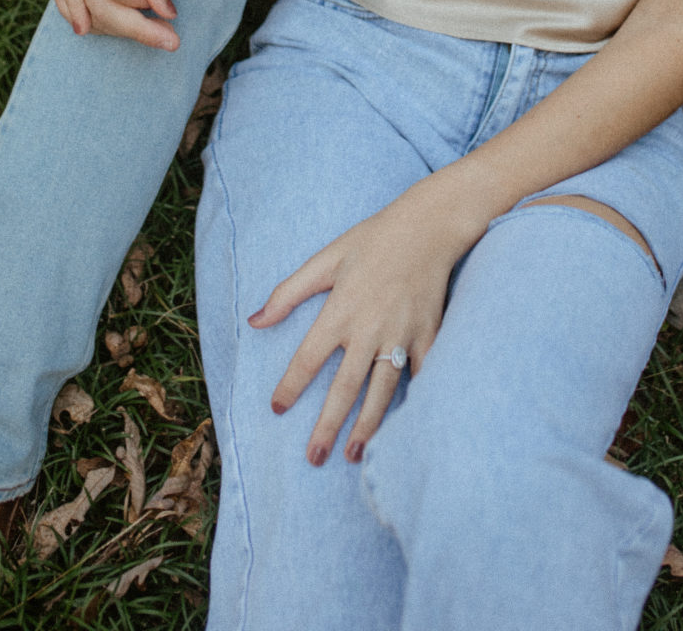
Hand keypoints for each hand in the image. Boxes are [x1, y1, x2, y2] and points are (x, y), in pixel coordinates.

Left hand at [248, 183, 478, 465]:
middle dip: (328, 425)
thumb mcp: (326, 259)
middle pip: (345, 387)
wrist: (428, 226)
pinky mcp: (428, 334)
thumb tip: (254, 321)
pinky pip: (419, 375)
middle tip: (314, 457)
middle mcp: (369, 328)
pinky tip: (403, 429)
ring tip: (352, 454)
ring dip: (367, 425)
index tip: (277, 408)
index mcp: (341, 310)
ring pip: (382, 390)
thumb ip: (289, 292)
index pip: (309, 358)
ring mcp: (401, 334)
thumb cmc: (373, 239)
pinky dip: (412, 403)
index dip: (291, 385)